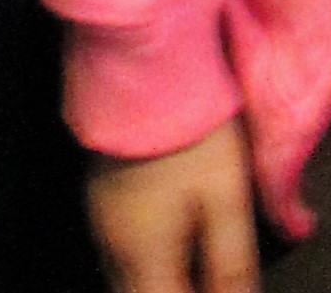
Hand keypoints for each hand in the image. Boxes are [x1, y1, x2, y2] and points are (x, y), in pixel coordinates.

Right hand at [87, 118, 258, 291]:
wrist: (143, 61)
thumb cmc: (193, 134)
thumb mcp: (226, 199)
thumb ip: (232, 263)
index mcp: (144, 258)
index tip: (226, 290)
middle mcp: (112, 248)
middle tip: (211, 281)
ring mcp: (99, 220)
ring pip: (124, 281)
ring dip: (159, 285)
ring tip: (196, 274)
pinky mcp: (99, 194)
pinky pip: (118, 255)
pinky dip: (145, 267)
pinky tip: (171, 251)